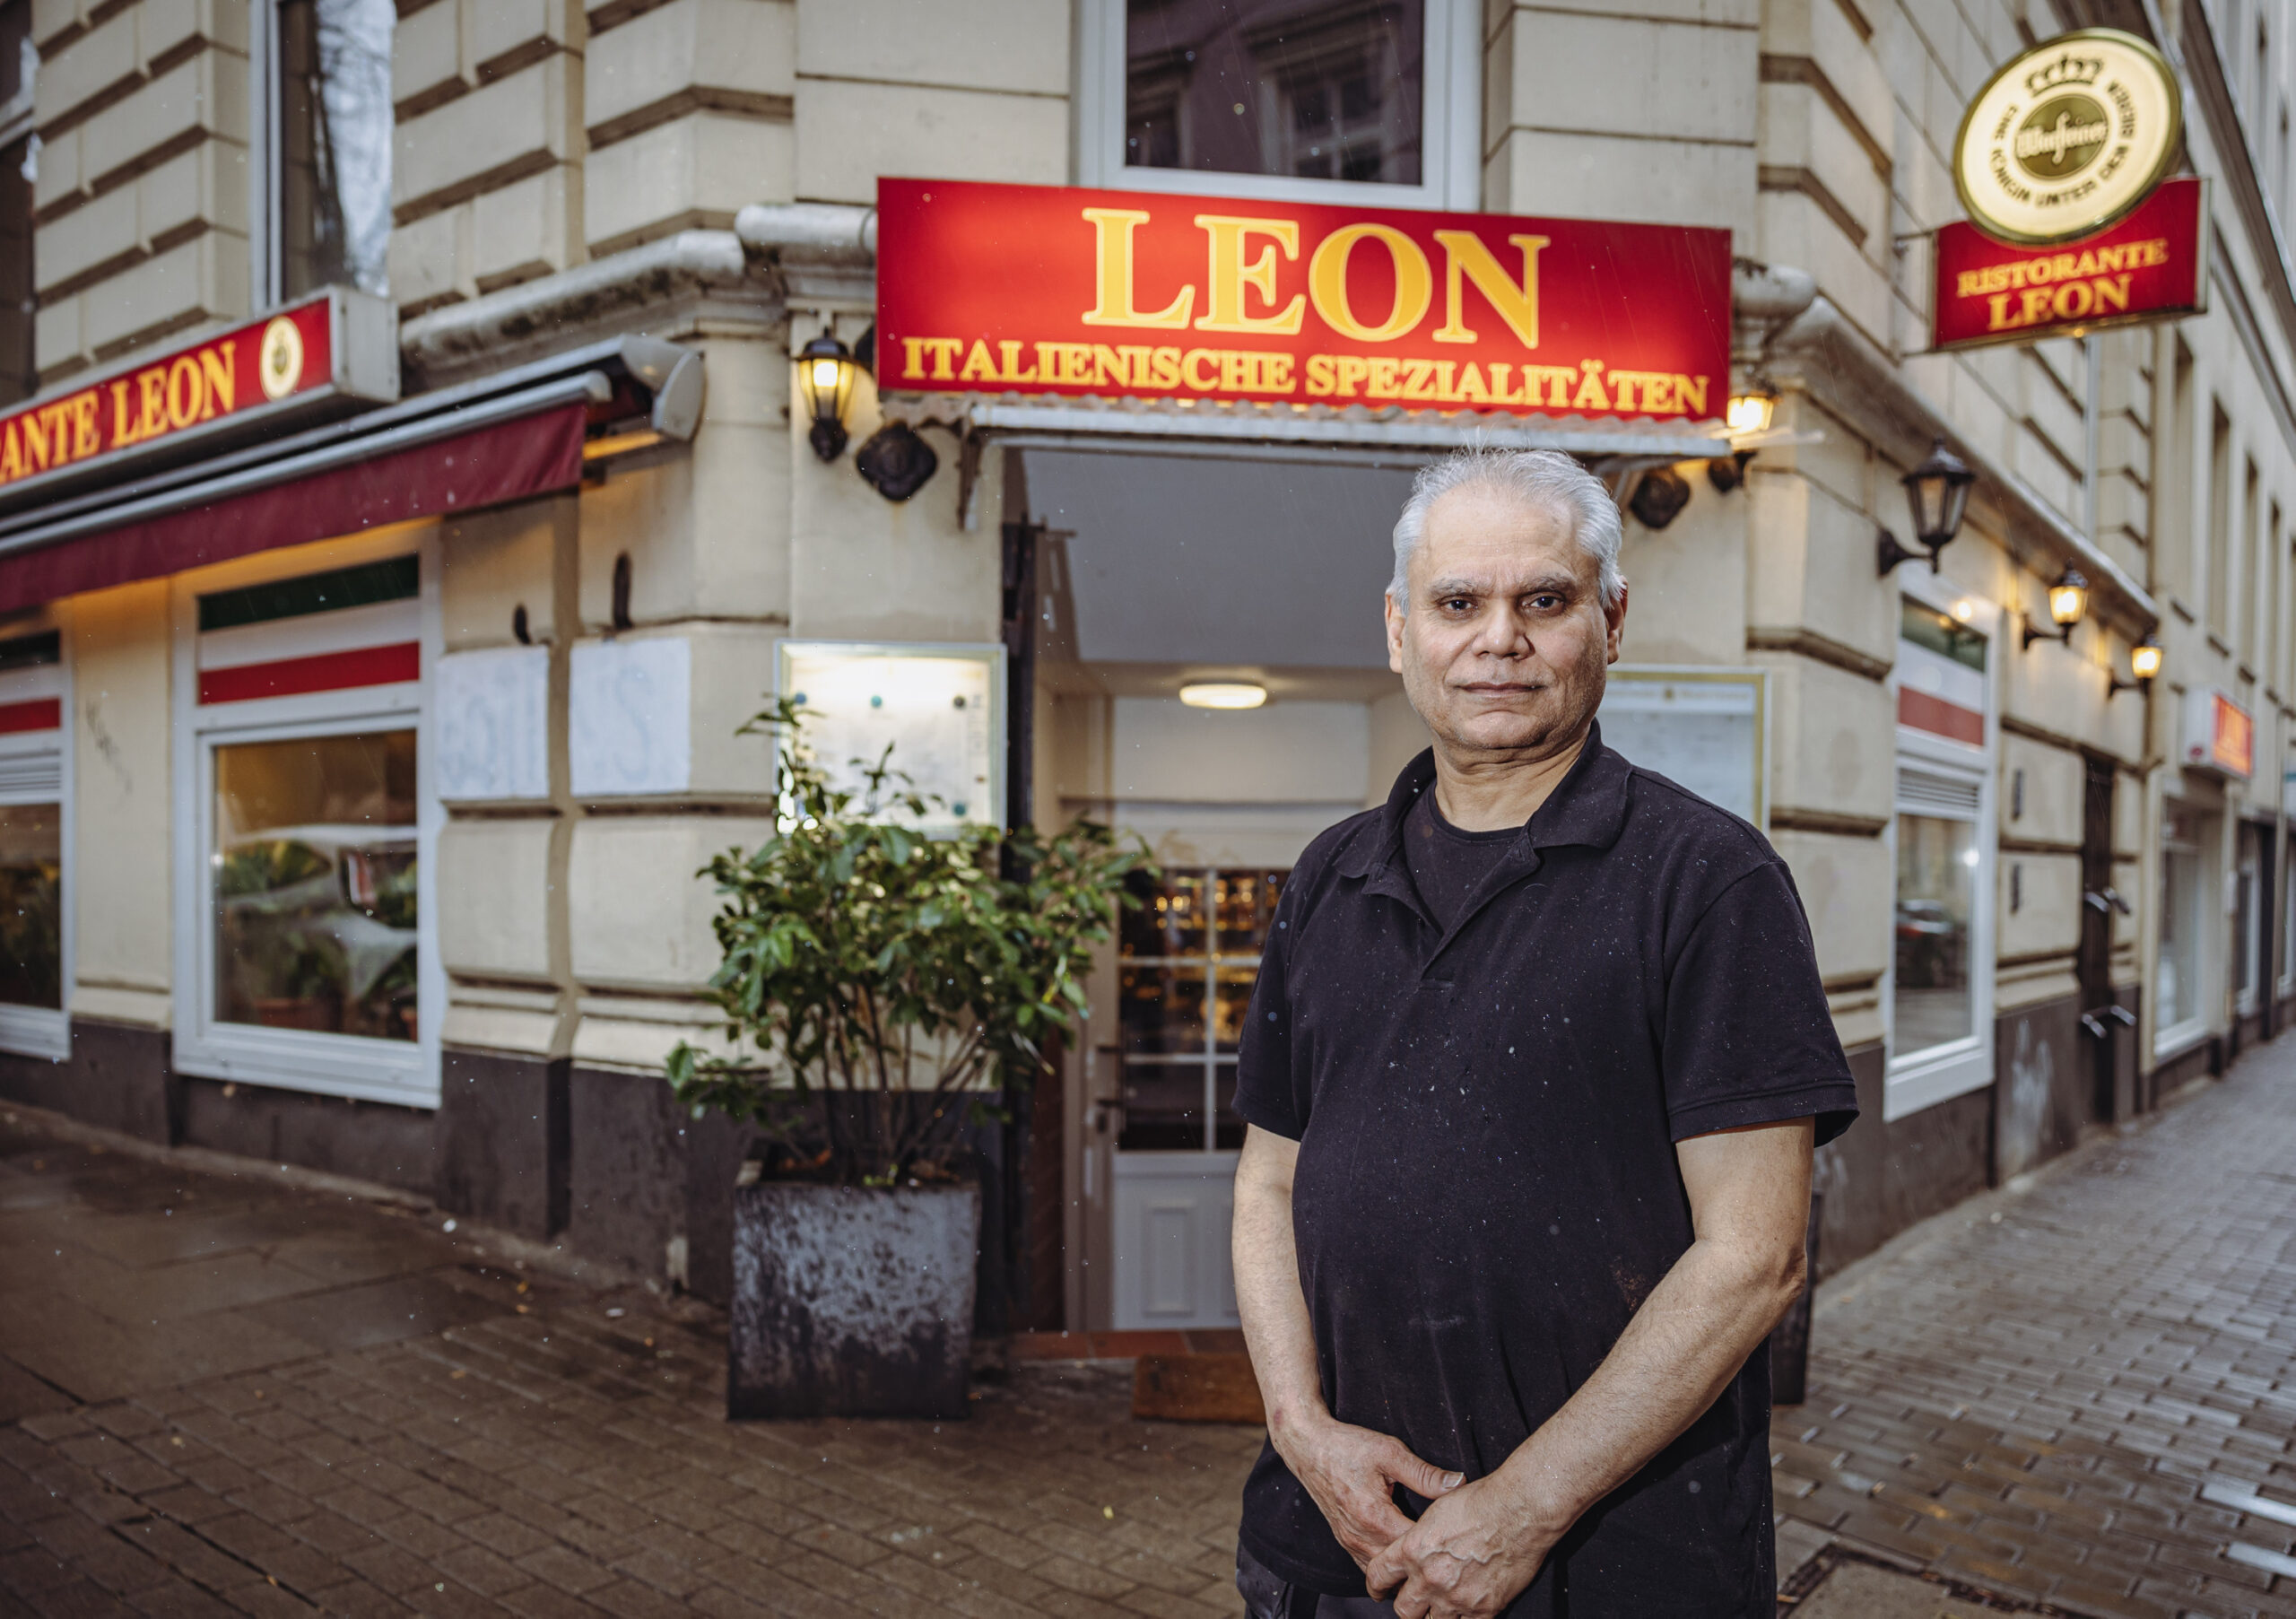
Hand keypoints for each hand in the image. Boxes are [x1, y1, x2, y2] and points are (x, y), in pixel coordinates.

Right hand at [1271, 1411, 1462, 1571]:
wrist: (1307, 1446)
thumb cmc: (1347, 1446)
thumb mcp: (1390, 1452)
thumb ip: (1425, 1474)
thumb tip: (1458, 1483)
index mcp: (1375, 1516)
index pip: (1414, 1546)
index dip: (1437, 1543)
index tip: (1454, 1535)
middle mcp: (1360, 1536)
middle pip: (1399, 1567)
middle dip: (1422, 1561)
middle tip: (1445, 1551)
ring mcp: (1349, 1541)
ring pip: (1382, 1573)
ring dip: (1403, 1567)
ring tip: (1425, 1558)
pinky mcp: (1343, 1539)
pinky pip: (1367, 1565)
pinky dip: (1385, 1565)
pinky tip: (1400, 1555)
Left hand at [1362, 1475, 1557, 1618]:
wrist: (1518, 1511)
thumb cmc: (1480, 1502)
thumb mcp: (1436, 1510)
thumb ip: (1419, 1538)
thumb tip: (1414, 1550)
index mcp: (1412, 1550)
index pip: (1378, 1576)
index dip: (1375, 1587)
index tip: (1379, 1590)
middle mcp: (1429, 1578)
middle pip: (1403, 1610)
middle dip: (1406, 1606)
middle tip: (1413, 1602)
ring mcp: (1456, 1597)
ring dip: (1434, 1614)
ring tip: (1441, 1604)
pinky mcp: (1483, 1609)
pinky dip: (1463, 1617)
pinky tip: (1467, 1607)